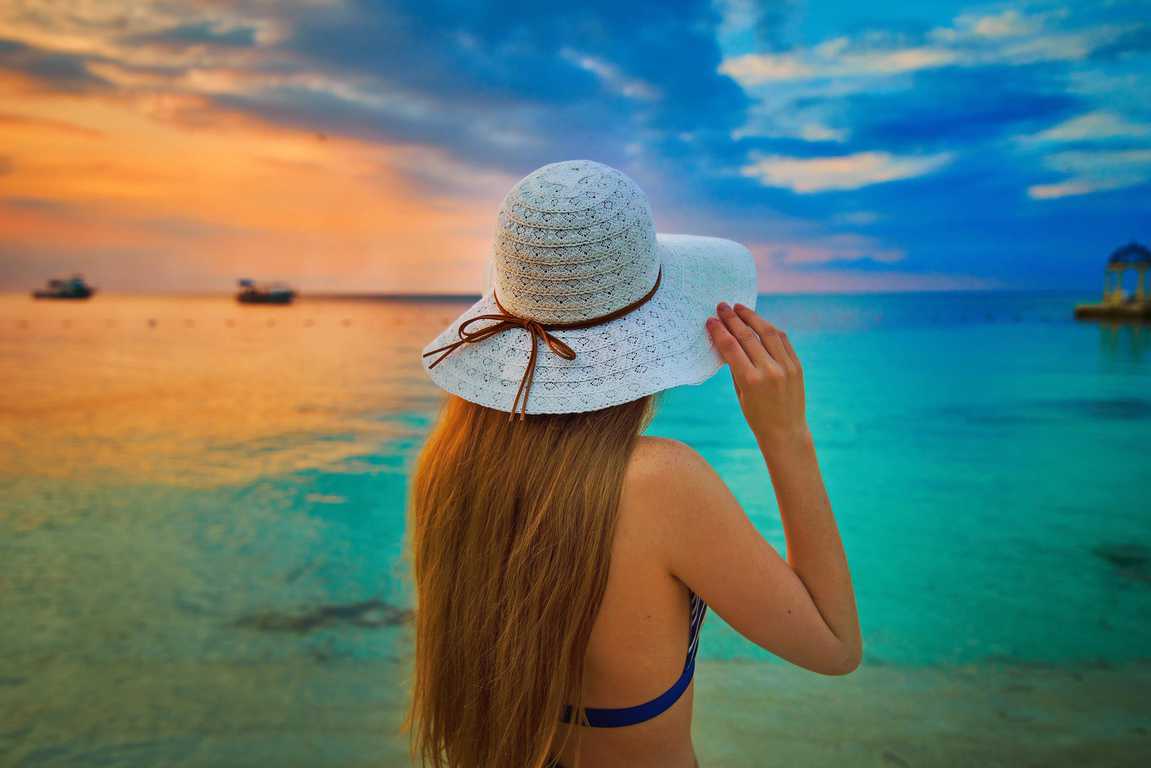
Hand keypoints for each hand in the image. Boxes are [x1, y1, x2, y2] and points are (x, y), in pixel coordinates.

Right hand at [706, 302, 808, 445]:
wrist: (786, 431)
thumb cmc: (757, 415)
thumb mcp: (740, 392)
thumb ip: (735, 366)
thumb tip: (727, 341)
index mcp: (751, 380)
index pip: (731, 348)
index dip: (719, 331)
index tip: (711, 320)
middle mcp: (769, 371)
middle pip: (747, 336)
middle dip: (733, 319)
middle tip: (722, 306)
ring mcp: (786, 366)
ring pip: (767, 332)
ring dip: (752, 317)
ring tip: (740, 308)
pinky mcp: (797, 365)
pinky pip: (782, 340)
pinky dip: (769, 328)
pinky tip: (758, 322)